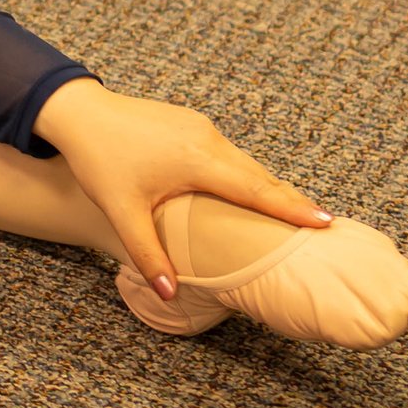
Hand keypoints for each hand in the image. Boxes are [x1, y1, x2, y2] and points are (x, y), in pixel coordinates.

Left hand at [35, 78, 330, 301]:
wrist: (79, 112)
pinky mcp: (191, 123)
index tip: (328, 222)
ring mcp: (200, 127)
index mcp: (198, 160)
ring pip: (244, 163)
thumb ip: (148, 254)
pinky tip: (250, 191)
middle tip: (324, 227)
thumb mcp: (122, 212)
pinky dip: (245, 174)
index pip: (256, 189)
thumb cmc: (100, 160)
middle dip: (290, 201)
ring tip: (295, 214)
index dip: (292, 208)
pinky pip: (229, 153)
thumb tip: (168, 295)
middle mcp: (207, 139)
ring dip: (267, 186)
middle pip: (258, 176)